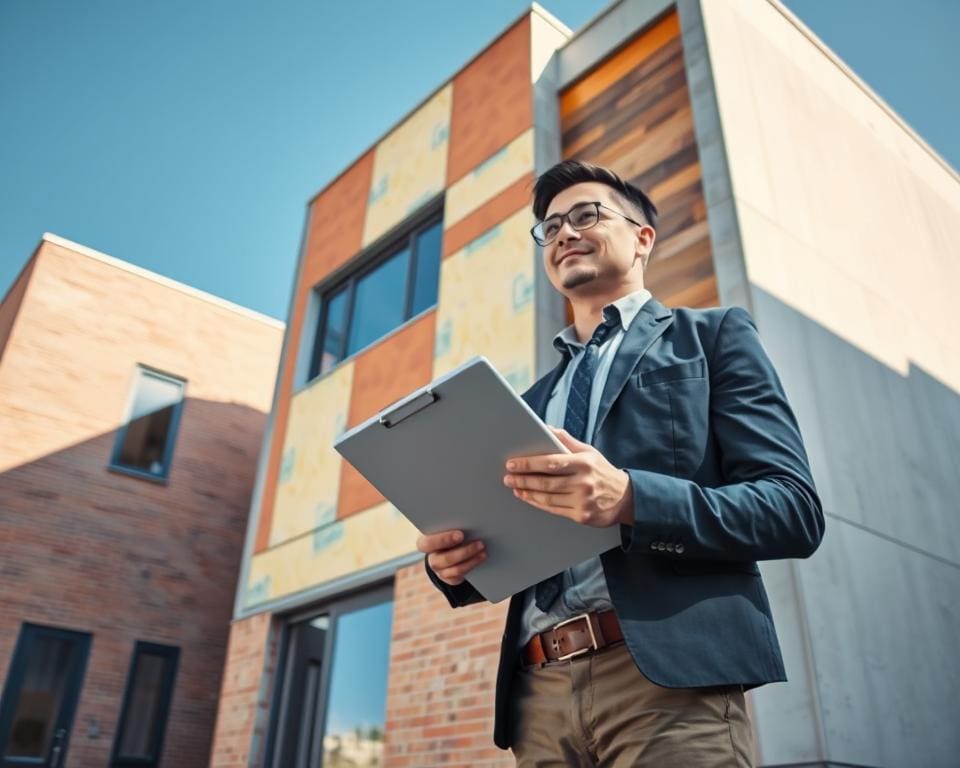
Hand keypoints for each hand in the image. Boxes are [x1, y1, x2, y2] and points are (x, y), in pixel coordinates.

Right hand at [416, 529, 486, 585]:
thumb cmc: (447, 529)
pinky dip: (472, 565)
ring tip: (483, 548)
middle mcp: (431, 557)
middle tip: (479, 542)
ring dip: (470, 559)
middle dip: (462, 552)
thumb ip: (451, 522)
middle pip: (441, 559)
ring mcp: (439, 569)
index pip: (427, 543)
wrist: (448, 545)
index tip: (461, 535)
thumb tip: (469, 515)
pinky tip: (481, 556)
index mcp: (424, 541)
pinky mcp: (449, 577)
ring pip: (453, 569)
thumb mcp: (446, 524)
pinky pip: (459, 575)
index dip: (443, 540)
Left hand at [504, 427, 632, 527]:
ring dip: (527, 492)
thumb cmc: (602, 472)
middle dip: (523, 479)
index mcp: (584, 463)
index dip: (529, 464)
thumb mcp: (589, 452)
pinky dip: (537, 503)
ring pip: (548, 497)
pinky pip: (554, 510)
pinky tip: (527, 497)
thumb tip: (546, 428)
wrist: (625, 499)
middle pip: (546, 482)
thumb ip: (566, 441)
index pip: (551, 462)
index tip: (513, 463)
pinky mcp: (581, 516)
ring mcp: (583, 501)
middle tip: (508, 477)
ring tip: (514, 487)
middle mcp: (584, 482)